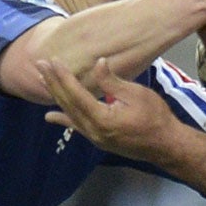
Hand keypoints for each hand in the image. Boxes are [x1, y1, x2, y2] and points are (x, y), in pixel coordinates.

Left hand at [38, 55, 181, 163]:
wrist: (166, 145)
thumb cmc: (155, 117)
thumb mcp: (136, 94)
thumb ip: (112, 81)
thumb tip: (97, 62)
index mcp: (102, 119)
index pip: (76, 94)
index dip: (63, 77)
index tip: (53, 61)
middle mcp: (93, 131)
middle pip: (68, 104)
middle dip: (54, 83)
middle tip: (40, 65)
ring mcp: (94, 137)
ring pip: (69, 114)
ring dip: (56, 96)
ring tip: (43, 80)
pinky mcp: (98, 140)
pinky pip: (76, 127)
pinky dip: (63, 119)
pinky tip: (50, 117)